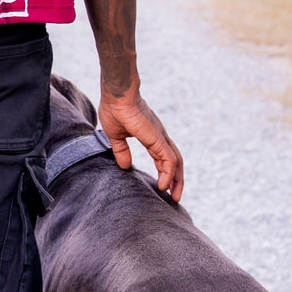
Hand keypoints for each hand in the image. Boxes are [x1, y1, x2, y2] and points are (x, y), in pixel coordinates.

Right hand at [98, 86, 183, 202]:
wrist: (117, 95)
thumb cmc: (114, 108)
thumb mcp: (116, 135)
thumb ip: (122, 150)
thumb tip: (125, 166)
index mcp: (151, 136)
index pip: (163, 157)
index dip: (164, 172)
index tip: (163, 187)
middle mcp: (159, 137)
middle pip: (174, 161)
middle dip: (176, 179)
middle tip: (175, 197)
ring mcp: (160, 137)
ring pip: (175, 162)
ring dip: (177, 180)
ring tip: (174, 196)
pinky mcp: (157, 138)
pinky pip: (168, 160)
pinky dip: (169, 174)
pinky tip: (163, 186)